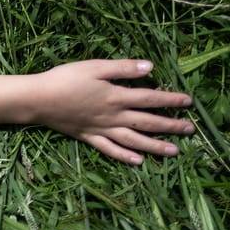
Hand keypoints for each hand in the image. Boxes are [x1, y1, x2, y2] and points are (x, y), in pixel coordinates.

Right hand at [36, 59, 195, 164]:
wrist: (38, 99)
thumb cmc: (64, 78)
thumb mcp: (94, 67)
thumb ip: (122, 68)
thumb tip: (150, 67)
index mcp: (116, 96)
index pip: (150, 98)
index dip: (170, 99)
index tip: (189, 101)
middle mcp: (113, 116)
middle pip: (147, 122)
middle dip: (170, 125)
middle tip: (190, 129)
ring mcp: (102, 129)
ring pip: (134, 140)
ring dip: (155, 145)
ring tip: (174, 151)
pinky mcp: (89, 137)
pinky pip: (110, 150)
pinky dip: (125, 156)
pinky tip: (138, 162)